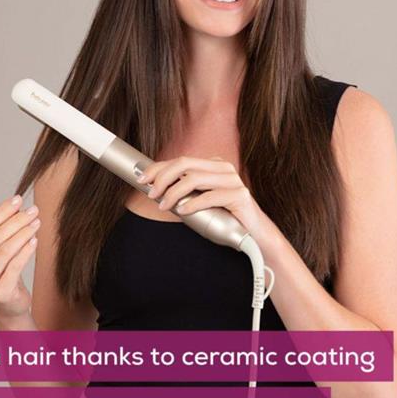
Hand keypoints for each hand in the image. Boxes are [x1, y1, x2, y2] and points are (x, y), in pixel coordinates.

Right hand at [0, 195, 40, 320]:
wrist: (8, 304)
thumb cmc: (4, 271)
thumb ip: (2, 230)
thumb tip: (17, 205)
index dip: (2, 211)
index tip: (18, 199)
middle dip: (16, 221)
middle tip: (33, 210)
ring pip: (6, 250)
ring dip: (23, 233)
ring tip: (37, 223)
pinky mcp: (0, 292)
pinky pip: (15, 266)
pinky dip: (26, 251)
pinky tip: (35, 240)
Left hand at [137, 155, 268, 237]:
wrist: (254, 236)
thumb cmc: (224, 218)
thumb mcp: (199, 202)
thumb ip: (183, 193)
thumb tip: (156, 190)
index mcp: (212, 165)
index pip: (180, 161)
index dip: (158, 168)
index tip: (142, 179)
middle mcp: (222, 167)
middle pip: (184, 164)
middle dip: (162, 178)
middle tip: (152, 194)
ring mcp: (232, 179)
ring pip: (194, 178)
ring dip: (173, 193)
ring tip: (164, 205)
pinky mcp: (239, 194)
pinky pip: (210, 196)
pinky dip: (192, 203)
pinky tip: (182, 211)